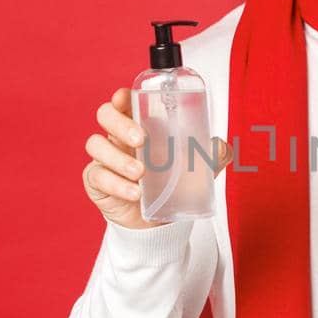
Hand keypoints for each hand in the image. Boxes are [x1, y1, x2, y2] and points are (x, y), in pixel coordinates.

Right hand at [84, 87, 230, 228]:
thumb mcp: (194, 168)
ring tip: (141, 173)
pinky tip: (134, 192)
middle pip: (105, 115)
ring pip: (96, 144)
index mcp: (138, 124)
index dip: (122, 97)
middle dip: (120, 124)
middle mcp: (117, 137)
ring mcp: (104, 158)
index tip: (126, 98)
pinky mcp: (96, 181)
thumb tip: (222, 147)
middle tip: (141, 140)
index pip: (123, 102)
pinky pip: (97, 176)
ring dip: (118, 157)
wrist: (156, 221)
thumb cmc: (171, 183)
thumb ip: (209, 155)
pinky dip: (116, 184)